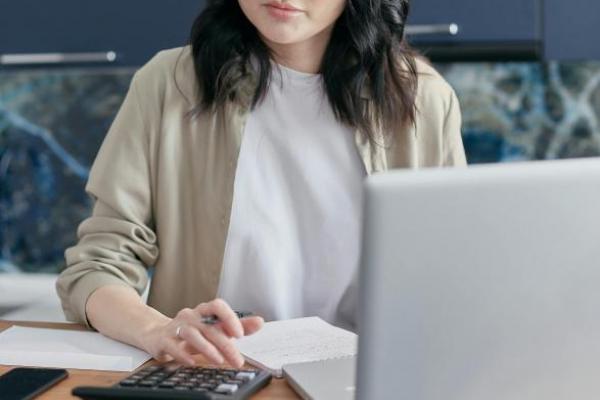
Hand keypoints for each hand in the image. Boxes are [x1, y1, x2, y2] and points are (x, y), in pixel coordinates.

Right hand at [141, 298, 262, 367]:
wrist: (158, 335)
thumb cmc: (192, 332)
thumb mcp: (214, 329)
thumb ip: (237, 326)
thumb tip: (260, 322)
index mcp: (204, 311)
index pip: (217, 306)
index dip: (229, 317)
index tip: (240, 334)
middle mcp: (190, 316)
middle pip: (209, 327)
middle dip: (225, 344)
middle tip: (237, 360)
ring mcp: (175, 326)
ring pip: (191, 333)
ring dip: (206, 348)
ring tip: (219, 360)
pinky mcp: (163, 340)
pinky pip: (172, 345)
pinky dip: (182, 354)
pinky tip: (192, 362)